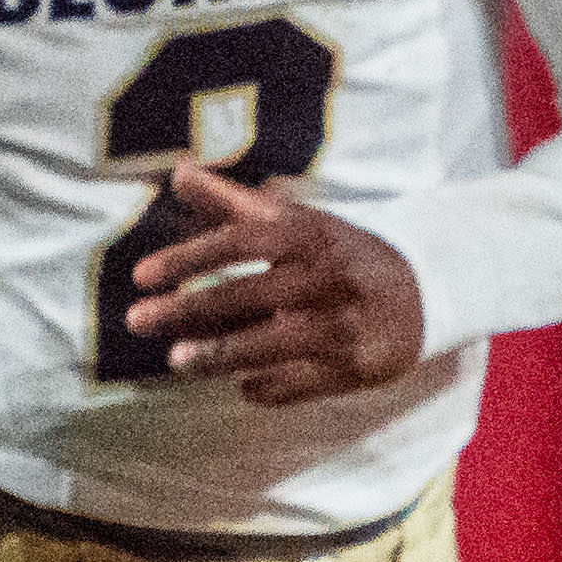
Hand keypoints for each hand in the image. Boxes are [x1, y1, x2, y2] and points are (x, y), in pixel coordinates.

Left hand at [121, 161, 426, 405]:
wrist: (423, 290)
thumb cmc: (338, 254)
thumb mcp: (296, 222)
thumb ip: (235, 203)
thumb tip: (178, 174)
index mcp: (310, 235)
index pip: (240, 242)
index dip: (189, 257)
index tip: (141, 276)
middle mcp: (328, 278)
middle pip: (248, 294)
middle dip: (188, 310)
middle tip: (138, 321)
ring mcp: (344, 326)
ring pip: (271, 344)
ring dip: (219, 354)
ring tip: (176, 360)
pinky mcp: (356, 367)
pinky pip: (301, 383)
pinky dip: (267, 387)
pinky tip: (240, 386)